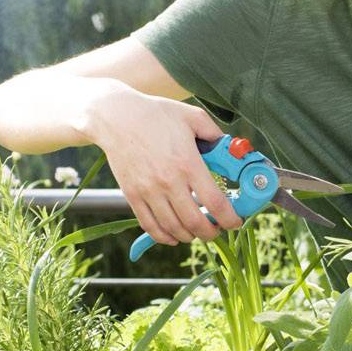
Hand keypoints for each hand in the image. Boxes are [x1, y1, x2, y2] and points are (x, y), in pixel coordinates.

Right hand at [76, 83, 243, 248]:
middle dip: (212, 232)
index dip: (229, 218)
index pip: (215, 202)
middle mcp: (168, 182)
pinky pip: (150, 226)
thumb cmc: (155, 114)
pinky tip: (175, 235)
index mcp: (188, 163)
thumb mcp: (192, 117)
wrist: (116, 118)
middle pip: (195, 223)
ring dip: (190, 236)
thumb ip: (215, 134)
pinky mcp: (132, 196)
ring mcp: (148, 192)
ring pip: (174, 229)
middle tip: (217, 229)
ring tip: (198, 230)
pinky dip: (165, 237)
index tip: (235, 222)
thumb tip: (230, 150)